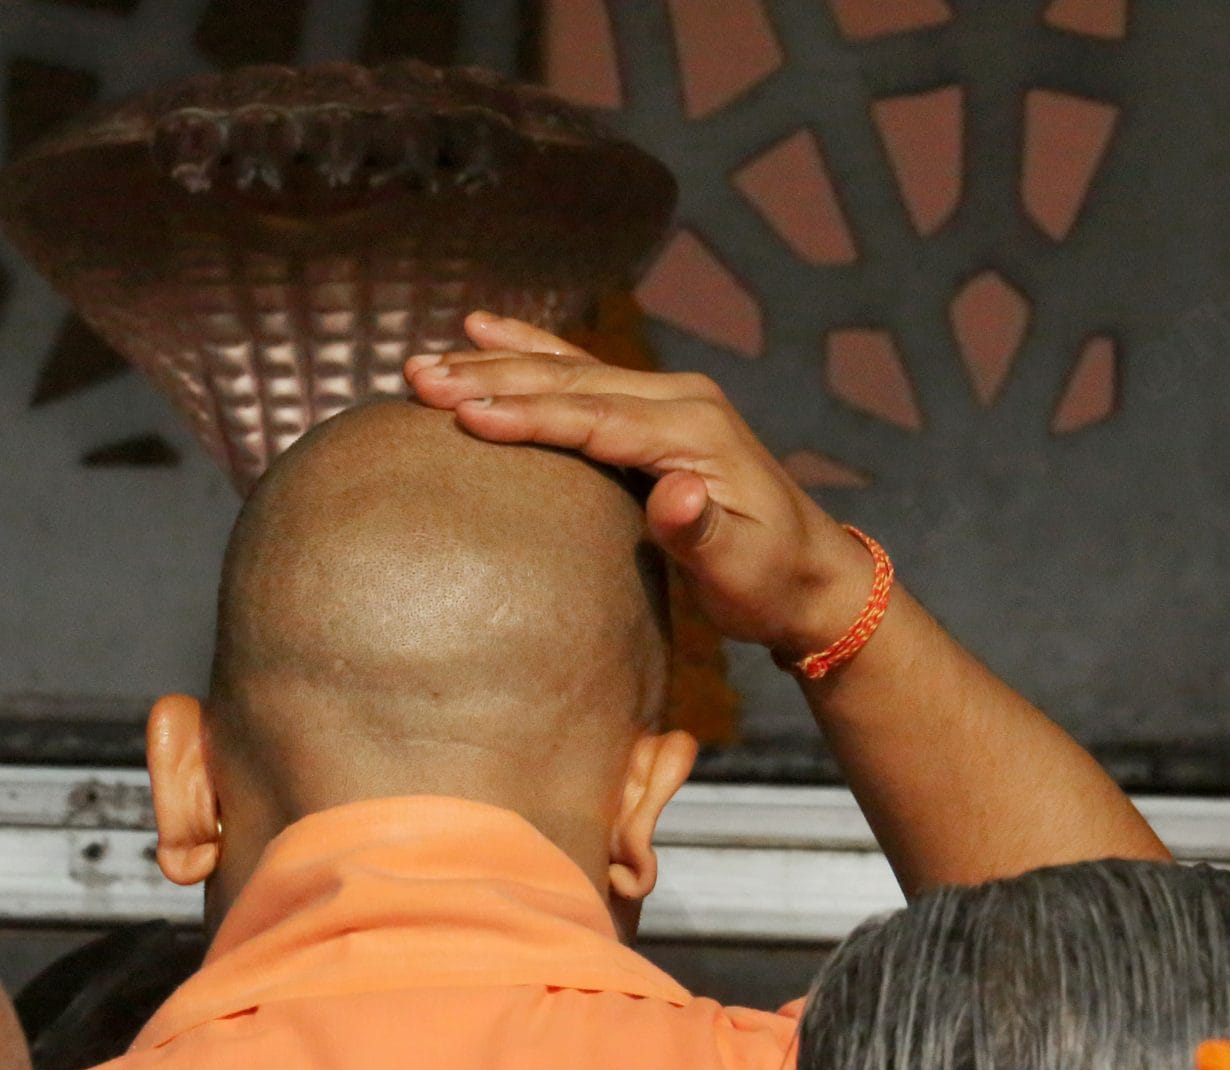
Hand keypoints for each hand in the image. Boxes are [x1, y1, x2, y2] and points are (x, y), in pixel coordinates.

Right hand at [405, 312, 872, 659]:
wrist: (810, 574)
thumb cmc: (769, 581)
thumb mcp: (740, 567)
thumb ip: (701, 531)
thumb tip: (675, 493)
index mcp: (693, 432)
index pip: (593, 417)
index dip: (527, 415)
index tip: (463, 416)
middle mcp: (678, 400)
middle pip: (570, 381)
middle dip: (491, 377)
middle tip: (419, 378)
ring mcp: (667, 399)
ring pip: (568, 369)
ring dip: (496, 362)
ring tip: (430, 359)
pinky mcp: (655, 411)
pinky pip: (581, 371)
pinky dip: (532, 349)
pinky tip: (485, 328)